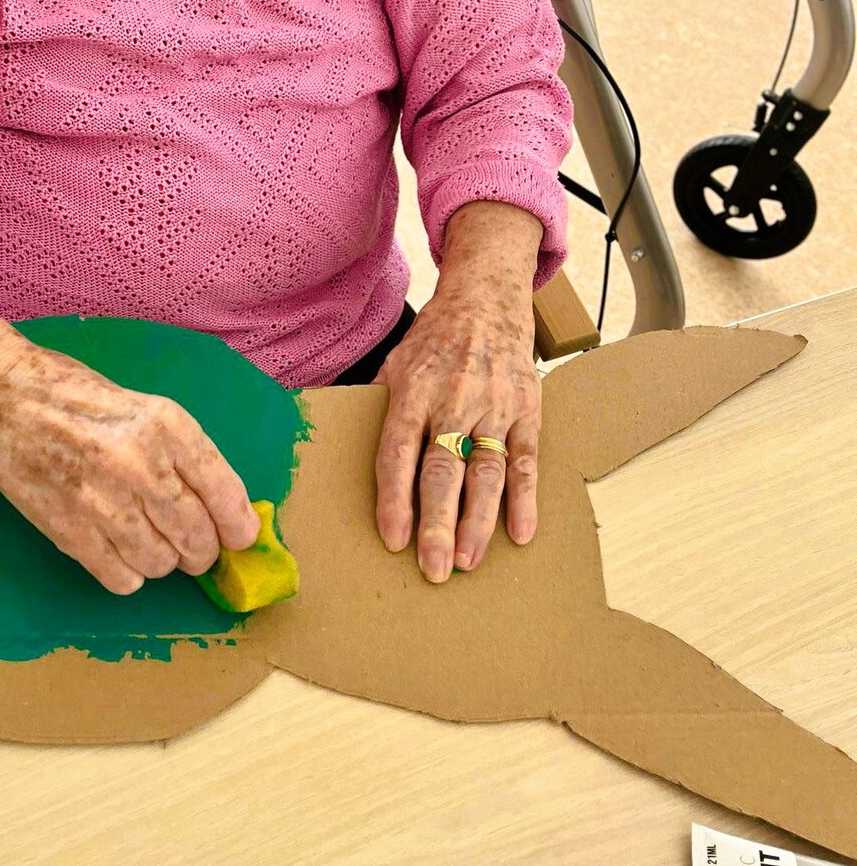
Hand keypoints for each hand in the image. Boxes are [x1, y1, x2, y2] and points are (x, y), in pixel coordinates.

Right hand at [0, 338, 260, 595]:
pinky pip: (121, 578)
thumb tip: (224, 509)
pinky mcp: (69, 532)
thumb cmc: (77, 399)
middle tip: (191, 544)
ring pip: (162, 565)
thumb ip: (183, 455)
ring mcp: (103, 502)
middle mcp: (140, 465)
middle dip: (201, 550)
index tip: (241, 538)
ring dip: (161, 561)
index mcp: (166, 426)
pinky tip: (116, 548)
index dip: (239, 526)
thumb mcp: (143, 408)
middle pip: (198, 539)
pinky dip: (127, 573)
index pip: (224, 493)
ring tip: (145, 536)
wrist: (2, 401)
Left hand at [373, 203, 543, 581]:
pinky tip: (520, 533)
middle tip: (433, 568)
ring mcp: (493, 406)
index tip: (393, 538)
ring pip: (485, 472)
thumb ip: (380, 407)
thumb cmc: (433, 339)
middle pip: (443, 469)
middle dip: (437, 523)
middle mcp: (453, 399)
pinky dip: (525, 499)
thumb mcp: (394, 362)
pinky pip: (524, 460)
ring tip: (467, 560)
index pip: (399, 452)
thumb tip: (339, 445)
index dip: (395, 498)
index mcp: (412, 389)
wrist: (487, 297)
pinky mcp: (526, 409)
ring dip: (478, 521)